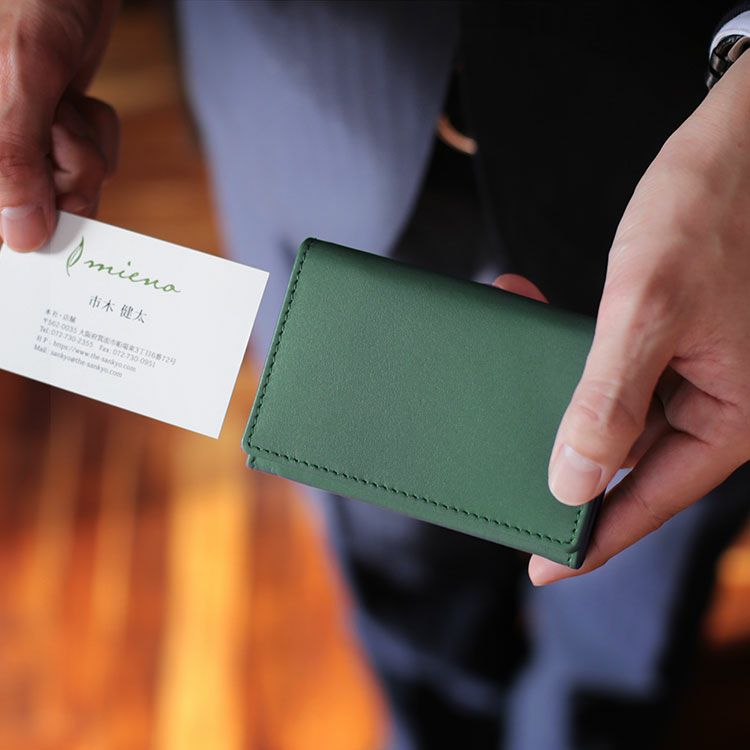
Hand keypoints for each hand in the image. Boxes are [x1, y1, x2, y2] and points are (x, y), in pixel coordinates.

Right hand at [0, 0, 119, 250]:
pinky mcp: (53, 138)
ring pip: (74, 189)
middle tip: (60, 121)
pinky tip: (79, 102)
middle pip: (44, 209)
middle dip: (70, 169)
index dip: (35, 207)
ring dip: (87, 149)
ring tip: (66, 103)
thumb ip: (14, 155)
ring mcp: (22, 146)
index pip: (1, 218)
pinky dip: (98, 135)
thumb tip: (20, 237)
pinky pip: (92, 165)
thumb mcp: (24, 70)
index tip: (50, 170)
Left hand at [528, 51, 749, 584]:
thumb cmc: (713, 210)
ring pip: (612, 408)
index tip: (542, 564)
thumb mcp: (648, 308)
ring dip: (554, 392)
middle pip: (629, 458)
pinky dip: (568, 349)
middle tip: (504, 480)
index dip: (595, 536)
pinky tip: (525, 315)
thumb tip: (574, 481)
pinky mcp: (672, 331)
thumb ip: (609, 398)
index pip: (652, 497)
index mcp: (731, 413)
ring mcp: (694, 365)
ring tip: (498, 386)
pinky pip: (610, 361)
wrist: (742, 135)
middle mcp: (716, 399)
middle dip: (564, 462)